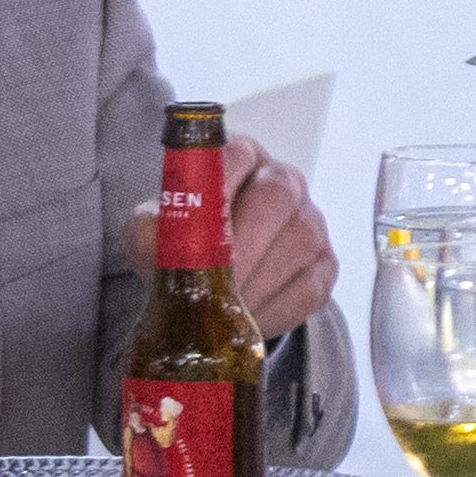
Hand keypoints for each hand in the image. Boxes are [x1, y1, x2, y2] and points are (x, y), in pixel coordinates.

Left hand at [124, 135, 337, 334]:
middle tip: (214, 284)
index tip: (197, 230)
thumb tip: (157, 243)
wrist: (211, 282)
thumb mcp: (154, 234)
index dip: (219, 190)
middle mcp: (281, 179)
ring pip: (299, 241)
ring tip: (226, 309)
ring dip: (258, 282)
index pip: (237, 156)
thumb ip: (151, 231)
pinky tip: (249, 320)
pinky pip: (311, 285)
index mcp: (238, 158)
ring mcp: (310, 219)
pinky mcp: (325, 263)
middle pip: (277, 195)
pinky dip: (277, 309)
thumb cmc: (183, 247)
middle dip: (243, 246)